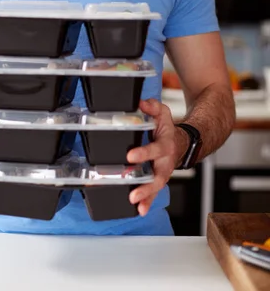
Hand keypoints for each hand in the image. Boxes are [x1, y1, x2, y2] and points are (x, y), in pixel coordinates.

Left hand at [127, 98, 181, 216]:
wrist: (182, 143)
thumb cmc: (168, 129)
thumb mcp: (162, 113)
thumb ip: (152, 107)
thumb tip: (141, 104)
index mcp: (165, 144)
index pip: (155, 149)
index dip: (144, 153)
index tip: (130, 155)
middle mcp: (165, 161)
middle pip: (157, 175)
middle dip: (146, 184)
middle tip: (133, 191)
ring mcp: (163, 173)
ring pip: (156, 186)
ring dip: (146, 195)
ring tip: (134, 201)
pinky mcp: (159, 180)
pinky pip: (154, 193)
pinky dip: (148, 202)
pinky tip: (139, 210)